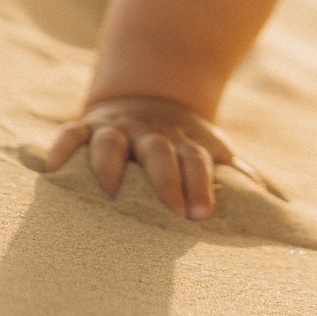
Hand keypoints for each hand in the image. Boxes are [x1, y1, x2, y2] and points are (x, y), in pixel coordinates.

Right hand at [43, 95, 235, 219]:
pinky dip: (62, 148)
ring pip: (112, 142)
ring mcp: (117, 129)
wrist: (148, 99)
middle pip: (159, 152)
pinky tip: (54, 169)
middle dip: (167, 181)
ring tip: (110, 192)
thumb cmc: (182, 143)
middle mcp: (150, 133)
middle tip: (173, 211)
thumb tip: (262, 193)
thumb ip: (231, 171)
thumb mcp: (210, 149)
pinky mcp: (87, 127)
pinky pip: (70, 134)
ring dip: (111, 164)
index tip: (203, 215)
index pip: (197, 160)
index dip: (202, 185)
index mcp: (184, 140)